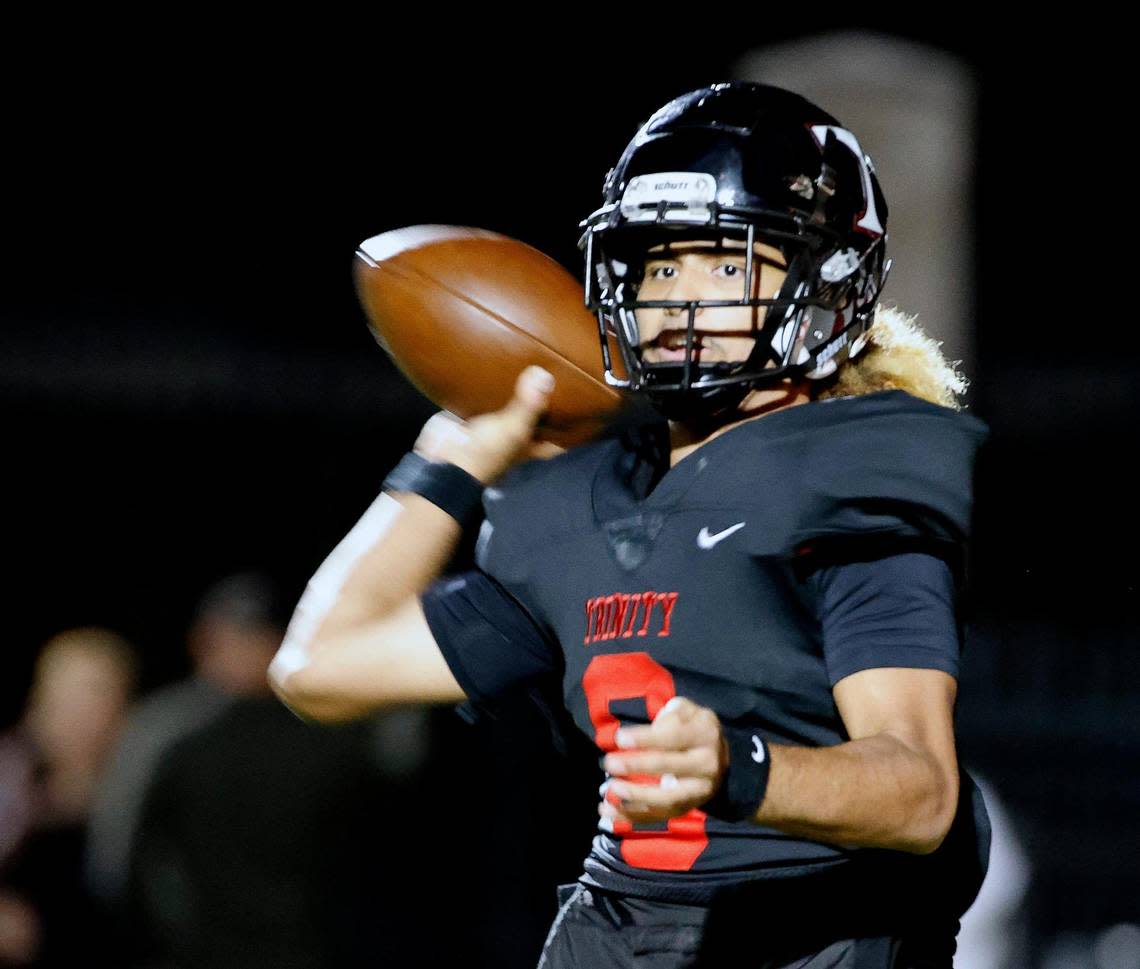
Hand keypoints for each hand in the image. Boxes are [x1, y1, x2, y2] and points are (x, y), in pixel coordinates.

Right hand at [412, 366, 563, 484]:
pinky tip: (499, 360)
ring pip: (514, 404)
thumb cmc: (485, 452)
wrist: (442, 461)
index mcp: (532, 446)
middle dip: (548, 399)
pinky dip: (492, 384)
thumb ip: (529, 404)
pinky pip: (488, 396)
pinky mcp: (475, 415)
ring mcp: (496, 425)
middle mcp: (518, 436)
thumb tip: (545, 375)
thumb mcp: (512, 429)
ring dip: (521, 388)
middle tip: (563, 370)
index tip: (590, 403)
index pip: (562, 436)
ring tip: (536, 359)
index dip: (576, 424)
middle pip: (540, 417)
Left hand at [599, 696, 727, 823]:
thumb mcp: (685, 710)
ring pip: (667, 799)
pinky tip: (610, 811)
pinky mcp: (688, 808)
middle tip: (609, 763)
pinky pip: (660, 815)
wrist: (718, 754)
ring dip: (635, 797)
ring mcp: (699, 791)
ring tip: (609, 791)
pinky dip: (634, 816)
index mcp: (704, 735)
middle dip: (636, 766)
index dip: (645, 739)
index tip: (619, 738)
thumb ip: (668, 716)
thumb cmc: (691, 727)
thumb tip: (648, 731)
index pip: (673, 737)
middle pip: (669, 767)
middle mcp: (706, 765)